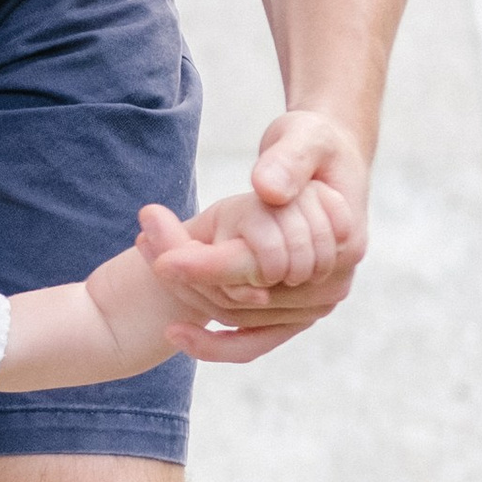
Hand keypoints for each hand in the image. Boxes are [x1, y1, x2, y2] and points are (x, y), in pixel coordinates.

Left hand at [137, 110, 371, 368]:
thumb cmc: (316, 145)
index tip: (162, 260)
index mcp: (340, 245)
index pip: (261, 265)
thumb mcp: (306, 138)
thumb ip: (289, 161)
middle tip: (141, 244)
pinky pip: (252, 343)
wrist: (329, 165)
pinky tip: (174, 332)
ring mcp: (314, 306)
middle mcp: (330, 286)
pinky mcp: (296, 316)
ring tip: (146, 253)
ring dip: (191, 299)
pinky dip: (214, 344)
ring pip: (239, 320)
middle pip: (244, 300)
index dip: (209, 266)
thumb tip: (268, 192)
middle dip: (188, 281)